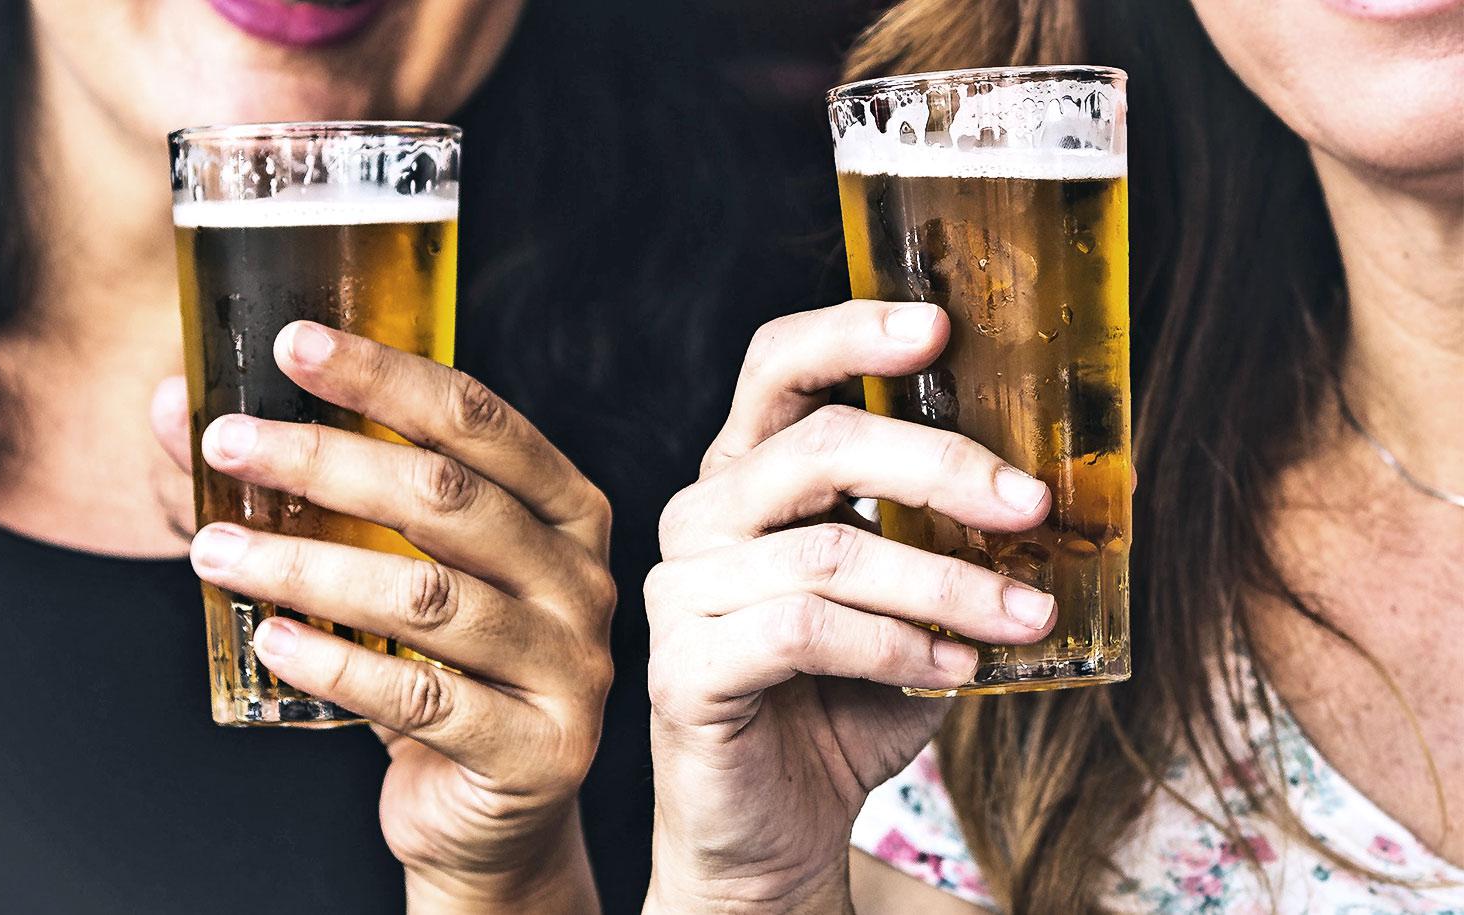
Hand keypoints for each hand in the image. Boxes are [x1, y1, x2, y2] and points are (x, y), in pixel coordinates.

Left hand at [151, 322, 613, 912]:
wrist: (493, 811)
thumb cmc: (440, 664)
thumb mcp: (390, 566)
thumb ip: (305, 489)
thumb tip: (174, 408)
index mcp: (565, 510)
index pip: (479, 419)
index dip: (384, 375)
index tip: (292, 344)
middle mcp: (580, 578)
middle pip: (448, 498)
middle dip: (324, 460)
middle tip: (225, 443)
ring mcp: (569, 666)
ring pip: (427, 596)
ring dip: (306, 565)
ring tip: (213, 552)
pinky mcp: (536, 749)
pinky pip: (421, 697)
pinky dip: (335, 663)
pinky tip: (269, 638)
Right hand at [643, 300, 1055, 912]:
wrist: (778, 825)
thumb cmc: (846, 699)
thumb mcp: (909, 598)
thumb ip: (944, 535)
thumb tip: (1054, 489)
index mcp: (749, 474)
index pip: (778, 367)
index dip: (851, 332)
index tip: (940, 325)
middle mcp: (703, 515)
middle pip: (815, 445)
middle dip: (940, 465)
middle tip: (1032, 504)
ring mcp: (684, 591)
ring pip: (829, 550)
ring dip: (948, 582)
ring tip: (1027, 614)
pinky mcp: (686, 667)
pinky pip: (805, 631)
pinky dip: (897, 646)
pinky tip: (955, 668)